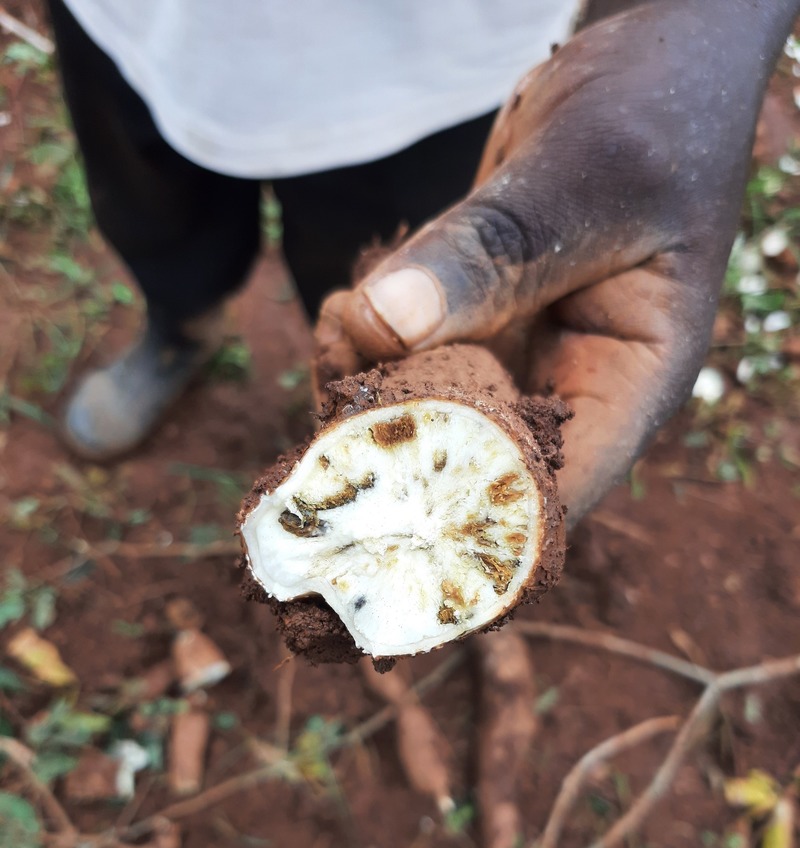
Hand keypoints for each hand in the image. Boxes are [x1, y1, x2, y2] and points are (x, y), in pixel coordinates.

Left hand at [326, 0, 795, 522]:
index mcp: (628, 390)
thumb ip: (491, 254)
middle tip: (329, 413)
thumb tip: (381, 324)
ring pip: (433, 415)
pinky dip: (368, 345)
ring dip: (369, 394)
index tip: (378, 501)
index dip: (462, 517)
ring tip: (331, 338)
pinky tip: (339, 313)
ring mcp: (520, 356)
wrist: (644, 61)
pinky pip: (413, 355)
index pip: (545, 497)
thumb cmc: (653, 116)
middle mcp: (572, 390)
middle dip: (398, 451)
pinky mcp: (477, 321)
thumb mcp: (583, 181)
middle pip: (474, 467)